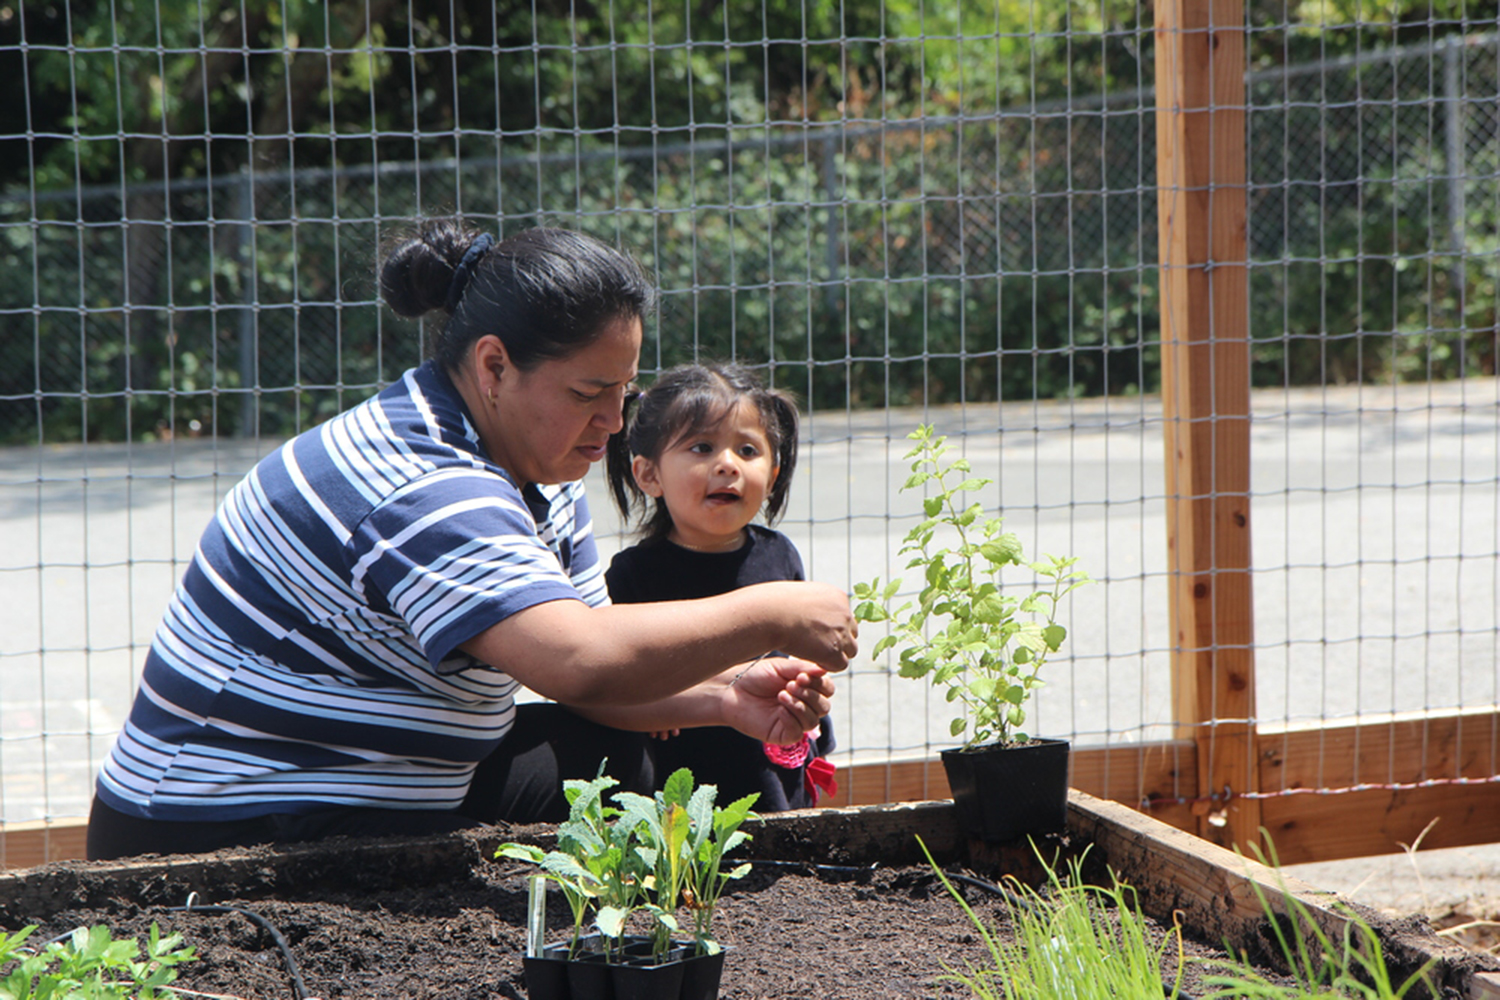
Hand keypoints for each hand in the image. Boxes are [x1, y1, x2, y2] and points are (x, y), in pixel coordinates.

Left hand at [721, 655, 835, 745]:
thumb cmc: (755, 675)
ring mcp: (793, 721)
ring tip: (782, 695)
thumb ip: (805, 668)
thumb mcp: (782, 667)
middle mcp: (803, 705)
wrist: (732, 689)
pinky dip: (791, 719)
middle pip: (824, 706)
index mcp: (806, 688)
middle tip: (791, 685)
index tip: (802, 676)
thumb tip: (825, 668)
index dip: (820, 684)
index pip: (827, 689)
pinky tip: (779, 709)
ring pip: (813, 721)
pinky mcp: (782, 735)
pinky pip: (797, 732)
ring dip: (800, 706)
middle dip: (810, 695)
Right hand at [761, 582, 858, 672]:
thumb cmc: (775, 604)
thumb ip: (813, 603)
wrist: (770, 614)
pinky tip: (812, 660)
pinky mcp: (834, 651)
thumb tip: (811, 613)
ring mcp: (841, 633)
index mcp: (838, 597)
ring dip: (835, 654)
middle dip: (838, 640)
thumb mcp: (801, 595)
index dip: (832, 628)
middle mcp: (844, 613)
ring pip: (849, 650)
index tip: (817, 632)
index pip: (845, 617)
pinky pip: (841, 664)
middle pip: (851, 633)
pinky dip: (828, 665)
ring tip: (814, 653)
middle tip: (817, 645)